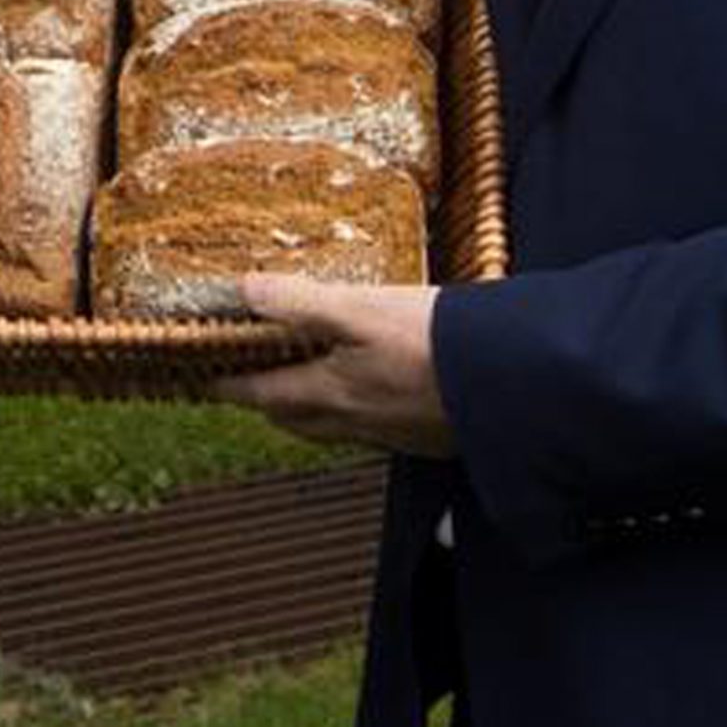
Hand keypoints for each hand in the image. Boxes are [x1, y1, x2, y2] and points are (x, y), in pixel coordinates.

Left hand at [212, 277, 454, 456]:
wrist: (520, 384)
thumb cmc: (437, 344)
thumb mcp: (361, 309)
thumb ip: (301, 303)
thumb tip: (245, 290)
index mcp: (332, 393)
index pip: (264, 394)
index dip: (230, 385)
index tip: (206, 380)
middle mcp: (359, 423)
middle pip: (297, 419)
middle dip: (269, 402)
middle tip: (250, 383)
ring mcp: (397, 434)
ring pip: (337, 428)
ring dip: (313, 410)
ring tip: (305, 385)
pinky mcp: (432, 436)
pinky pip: (378, 430)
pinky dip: (360, 412)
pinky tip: (375, 392)